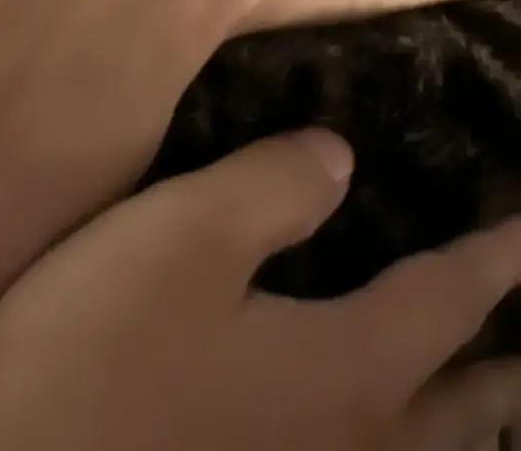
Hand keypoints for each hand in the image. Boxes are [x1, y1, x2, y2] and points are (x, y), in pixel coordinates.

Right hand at [0, 131, 520, 450]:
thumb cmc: (100, 355)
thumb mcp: (178, 237)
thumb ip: (269, 188)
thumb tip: (340, 157)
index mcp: (351, 366)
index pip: (447, 298)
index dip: (494, 254)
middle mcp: (356, 442)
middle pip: (465, 403)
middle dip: (504, 360)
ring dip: (464, 421)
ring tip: (476, 398)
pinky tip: (367, 442)